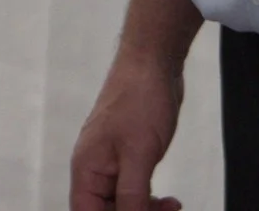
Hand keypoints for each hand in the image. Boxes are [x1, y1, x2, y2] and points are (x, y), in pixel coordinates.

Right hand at [71, 53, 185, 210]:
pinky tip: (168, 200)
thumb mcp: (139, 154)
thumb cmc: (140, 99)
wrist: (154, 62)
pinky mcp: (129, 155)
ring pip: (122, 203)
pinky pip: (134, 188)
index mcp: (86, 170)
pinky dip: (149, 198)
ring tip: (172, 207)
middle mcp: (94, 168)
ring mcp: (111, 161)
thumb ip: (131, 195)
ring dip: (146, 210)